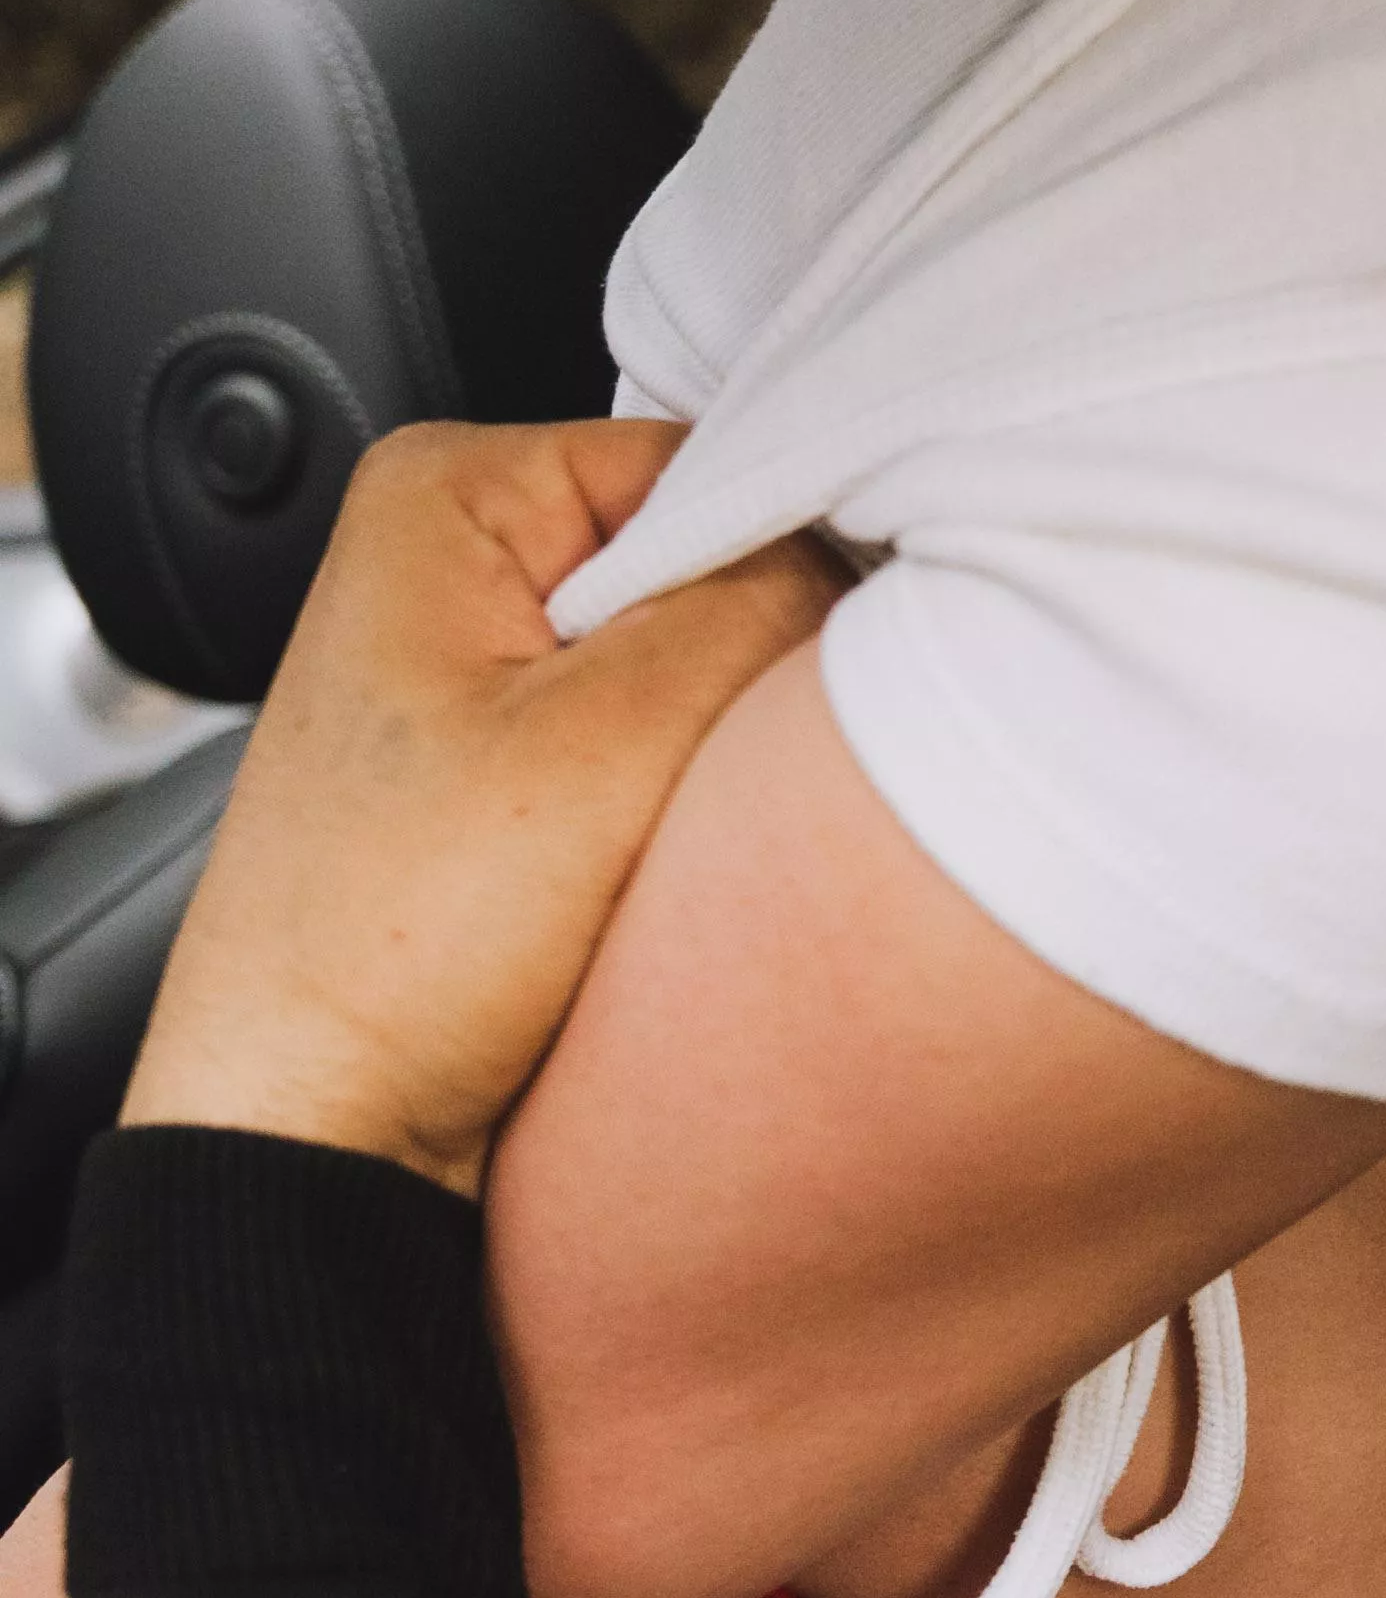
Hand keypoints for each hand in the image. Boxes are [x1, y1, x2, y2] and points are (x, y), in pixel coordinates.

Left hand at [122, 422, 839, 1200]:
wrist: (315, 1134)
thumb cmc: (391, 952)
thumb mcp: (615, 745)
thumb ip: (762, 605)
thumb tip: (857, 547)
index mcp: (445, 493)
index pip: (717, 463)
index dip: (797, 562)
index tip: (810, 674)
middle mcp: (448, 559)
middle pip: (705, 561)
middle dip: (749, 665)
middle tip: (720, 775)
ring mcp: (477, 668)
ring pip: (690, 664)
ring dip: (720, 750)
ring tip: (670, 834)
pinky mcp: (508, 769)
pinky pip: (652, 747)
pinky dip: (682, 805)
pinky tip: (654, 866)